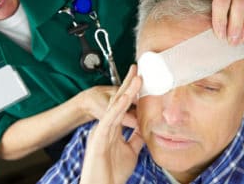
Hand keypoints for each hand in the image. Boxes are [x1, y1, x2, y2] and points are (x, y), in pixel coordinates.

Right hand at [80, 65, 143, 183]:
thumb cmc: (112, 172)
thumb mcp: (130, 152)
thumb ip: (135, 139)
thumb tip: (144, 129)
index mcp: (112, 129)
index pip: (124, 106)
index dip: (132, 92)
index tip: (141, 79)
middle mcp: (106, 126)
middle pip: (119, 101)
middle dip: (128, 85)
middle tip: (137, 70)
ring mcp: (102, 130)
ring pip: (115, 106)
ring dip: (127, 91)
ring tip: (137, 78)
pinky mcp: (99, 137)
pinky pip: (110, 119)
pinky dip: (118, 107)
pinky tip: (127, 96)